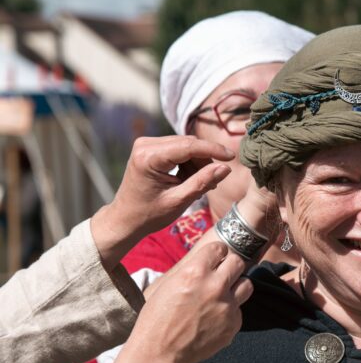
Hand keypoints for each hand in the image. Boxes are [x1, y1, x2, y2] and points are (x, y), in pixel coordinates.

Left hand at [91, 135, 235, 267]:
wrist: (126, 219)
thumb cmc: (149, 214)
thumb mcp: (179, 201)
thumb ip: (202, 182)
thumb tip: (225, 168)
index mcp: (148, 157)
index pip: (188, 146)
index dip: (212, 150)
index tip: (232, 157)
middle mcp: (145, 144)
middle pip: (188, 144)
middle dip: (204, 161)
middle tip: (212, 183)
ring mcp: (146, 144)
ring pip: (185, 145)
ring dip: (197, 163)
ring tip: (199, 186)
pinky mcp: (149, 147)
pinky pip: (178, 148)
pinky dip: (188, 163)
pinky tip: (189, 180)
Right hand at [92, 241, 252, 362]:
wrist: (160, 352)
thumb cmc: (157, 318)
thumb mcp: (168, 284)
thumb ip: (192, 270)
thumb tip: (209, 261)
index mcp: (195, 272)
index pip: (220, 248)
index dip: (216, 254)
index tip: (214, 260)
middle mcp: (215, 286)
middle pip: (237, 263)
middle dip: (229, 267)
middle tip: (221, 275)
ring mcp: (227, 306)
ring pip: (246, 285)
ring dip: (236, 287)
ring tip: (222, 295)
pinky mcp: (233, 324)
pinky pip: (238, 310)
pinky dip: (229, 312)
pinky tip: (213, 320)